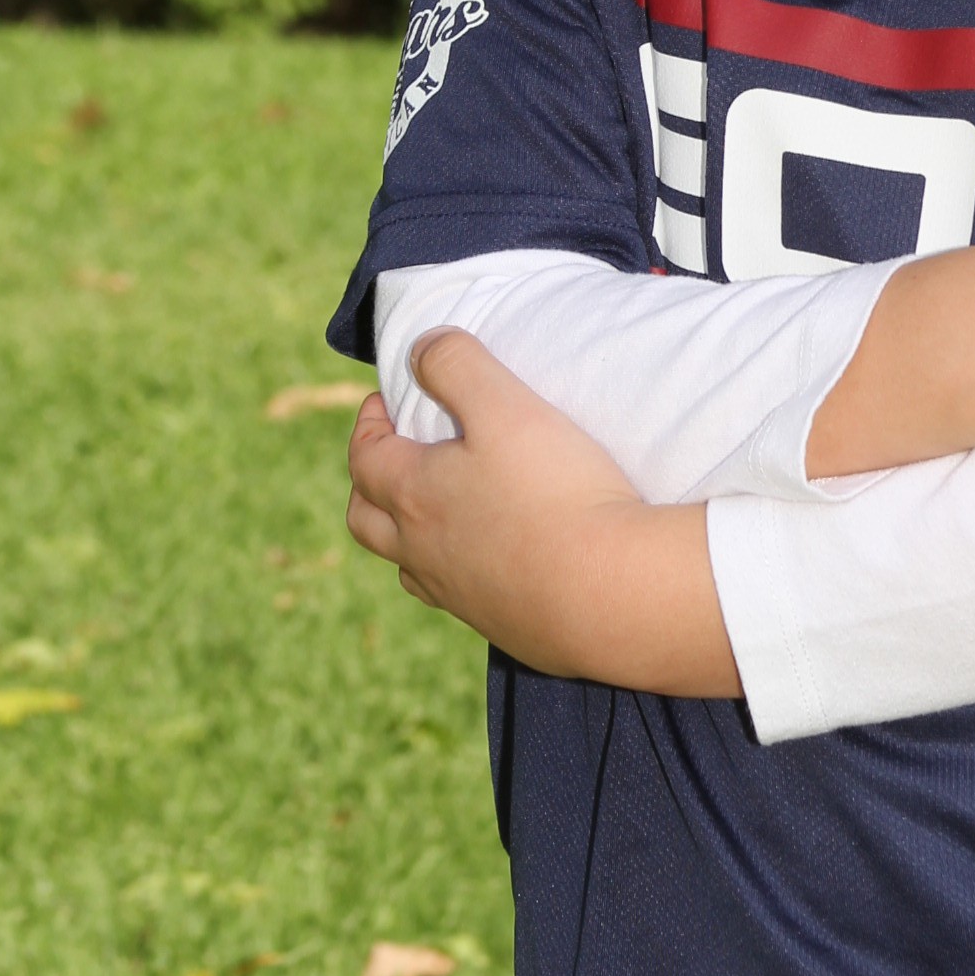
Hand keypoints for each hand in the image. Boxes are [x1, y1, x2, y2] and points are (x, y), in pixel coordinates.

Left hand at [345, 330, 737, 693]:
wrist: (611, 592)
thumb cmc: (556, 491)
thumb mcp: (506, 405)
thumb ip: (457, 365)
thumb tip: (420, 349)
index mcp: (413, 495)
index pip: (363, 456)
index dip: (367, 423)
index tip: (387, 400)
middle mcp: (422, 552)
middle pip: (365, 520)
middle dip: (369, 482)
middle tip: (398, 454)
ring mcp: (459, 597)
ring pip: (408, 566)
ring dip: (409, 534)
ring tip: (445, 508)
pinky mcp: (501, 626)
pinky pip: (459, 598)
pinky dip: (459, 570)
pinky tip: (496, 556)